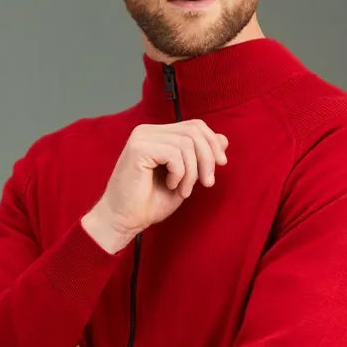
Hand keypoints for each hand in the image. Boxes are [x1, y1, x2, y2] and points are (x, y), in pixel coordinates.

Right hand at [82, 119, 228, 252]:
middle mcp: (147, 131)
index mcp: (157, 135)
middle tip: (207, 183)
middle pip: (194, 131)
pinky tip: (170, 186)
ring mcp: (141, 138)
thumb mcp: (185, 178)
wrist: (123, 221)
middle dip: (207, 158)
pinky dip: (180, 174)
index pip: (194, 126)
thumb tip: (223, 139)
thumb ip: (200, 157)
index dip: (212, 143)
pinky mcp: (138, 149)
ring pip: (187, 144)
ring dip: (192, 172)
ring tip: (183, 190)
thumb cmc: (150, 203)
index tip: (221, 165)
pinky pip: (175, 154)